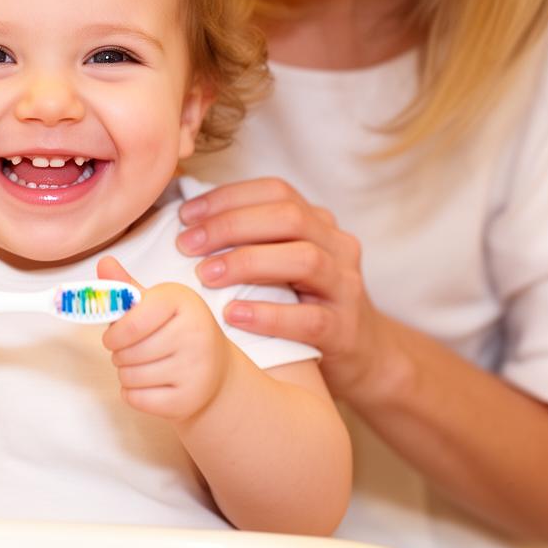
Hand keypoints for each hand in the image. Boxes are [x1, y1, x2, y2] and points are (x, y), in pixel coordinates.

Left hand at [97, 256, 229, 420]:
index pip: (131, 321)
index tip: (114, 334)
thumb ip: (126, 287)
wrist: (216, 371)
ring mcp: (195, 369)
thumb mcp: (156, 304)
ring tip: (141, 365)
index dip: (113, 331)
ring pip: (129, 376)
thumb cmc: (178, 331)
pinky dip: (132, 394)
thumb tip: (104, 263)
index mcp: (183, 302)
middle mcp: (195, 334)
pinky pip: (137, 399)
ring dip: (124, 373)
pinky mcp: (189, 399)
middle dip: (118, 353)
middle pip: (127, 351)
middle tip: (130, 350)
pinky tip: (148, 385)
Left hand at [177, 177, 386, 396]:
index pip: (276, 191)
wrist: (362, 355)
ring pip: (305, 259)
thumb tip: (185, 219)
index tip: (185, 215)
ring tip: (205, 276)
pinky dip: (268, 315)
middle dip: (231, 226)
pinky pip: (309, 318)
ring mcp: (346, 287)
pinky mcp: (345, 330)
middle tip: (186, 245)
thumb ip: (249, 239)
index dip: (228, 197)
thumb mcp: (281, 262)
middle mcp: (337, 246)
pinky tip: (233, 315)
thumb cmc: (302, 302)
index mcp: (318, 222)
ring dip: (248, 263)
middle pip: (289, 217)